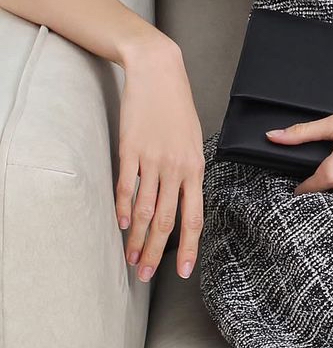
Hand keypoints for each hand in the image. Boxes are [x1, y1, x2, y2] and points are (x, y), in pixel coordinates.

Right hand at [115, 38, 205, 281]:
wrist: (158, 72)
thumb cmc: (177, 106)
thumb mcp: (192, 139)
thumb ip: (189, 170)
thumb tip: (184, 196)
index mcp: (195, 166)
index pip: (193, 216)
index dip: (188, 246)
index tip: (183, 270)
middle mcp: (176, 167)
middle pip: (167, 221)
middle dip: (156, 252)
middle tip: (145, 275)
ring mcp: (152, 159)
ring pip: (145, 210)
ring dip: (137, 238)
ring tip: (131, 258)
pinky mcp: (131, 150)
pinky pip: (127, 187)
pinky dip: (123, 209)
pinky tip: (122, 225)